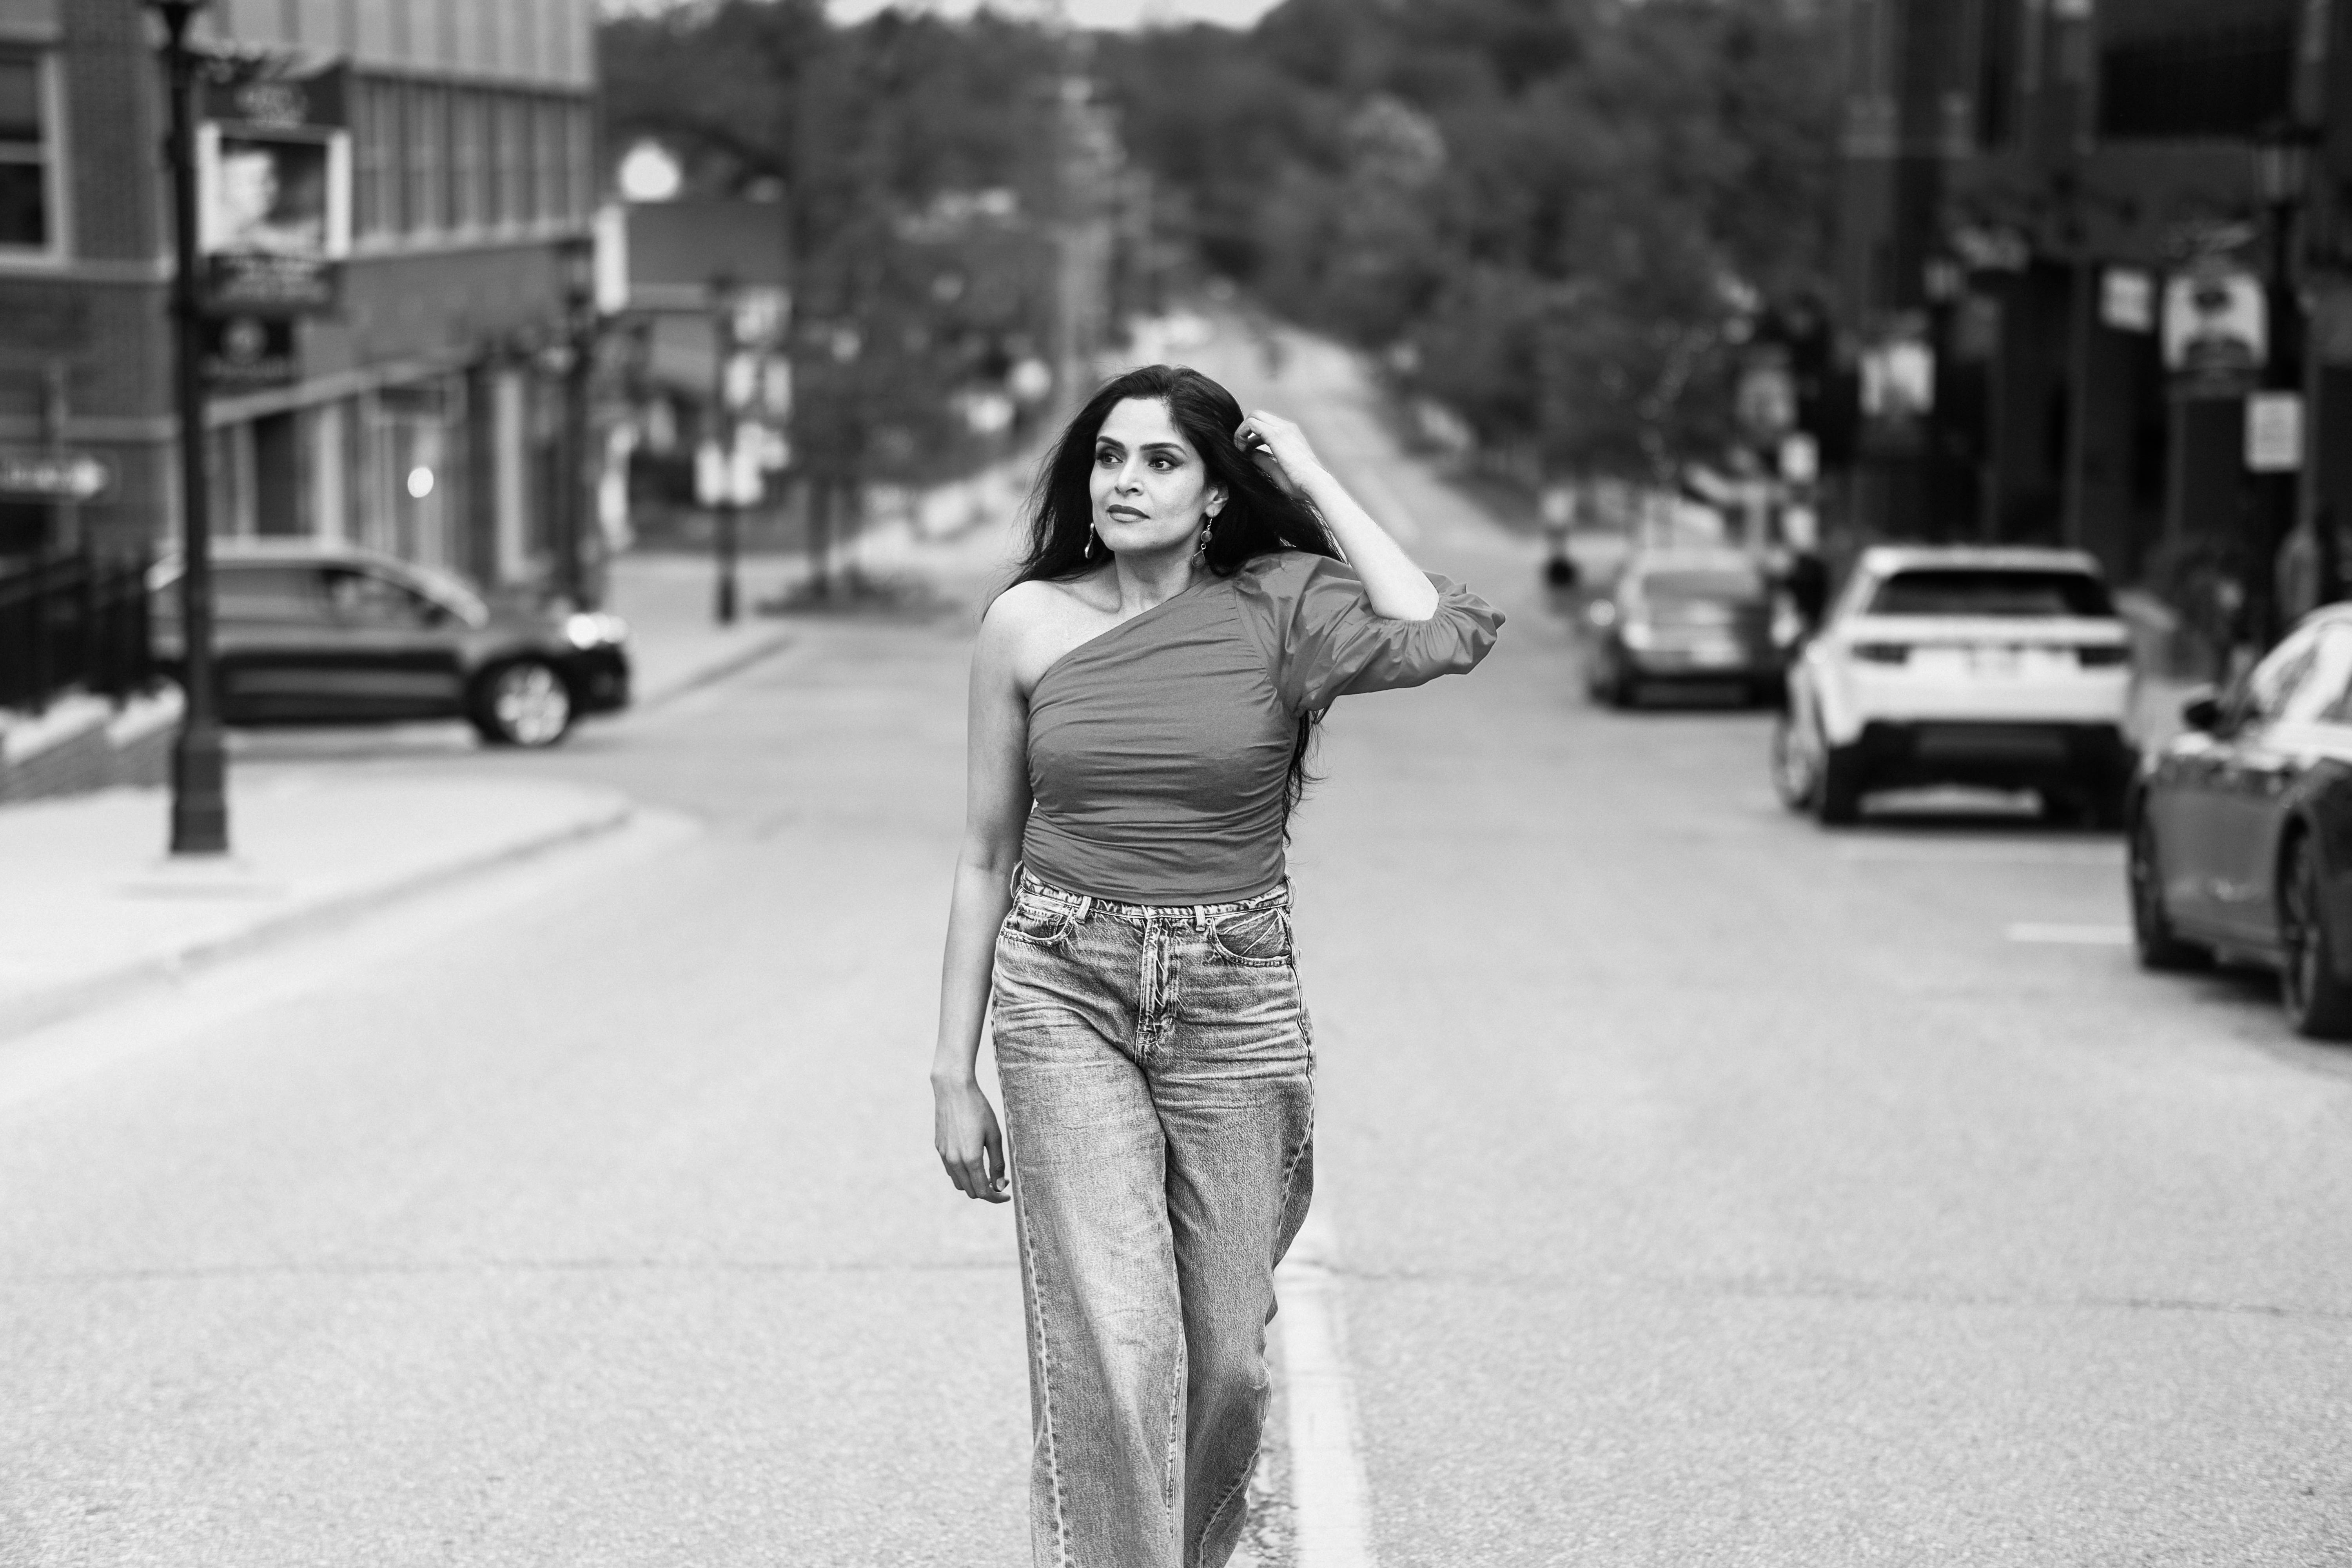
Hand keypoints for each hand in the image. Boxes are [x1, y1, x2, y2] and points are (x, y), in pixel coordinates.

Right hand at [933, 1076, 1009, 1202]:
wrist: (953, 1090)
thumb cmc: (978, 1109)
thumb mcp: (995, 1135)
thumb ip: (997, 1163)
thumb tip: (1000, 1185)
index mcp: (970, 1159)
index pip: (983, 1191)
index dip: (996, 1197)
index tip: (1007, 1195)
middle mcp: (954, 1161)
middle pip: (970, 1191)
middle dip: (986, 1192)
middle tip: (1001, 1181)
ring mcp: (944, 1155)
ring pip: (959, 1183)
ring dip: (973, 1184)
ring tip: (987, 1172)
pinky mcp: (939, 1148)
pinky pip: (951, 1170)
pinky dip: (963, 1174)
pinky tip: (973, 1161)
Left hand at [1234, 410, 1324, 495]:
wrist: (1314, 484)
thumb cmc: (1301, 483)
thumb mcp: (1278, 470)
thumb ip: (1264, 460)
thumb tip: (1250, 454)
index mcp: (1290, 434)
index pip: (1266, 424)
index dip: (1253, 435)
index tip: (1247, 451)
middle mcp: (1287, 427)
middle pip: (1258, 415)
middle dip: (1246, 429)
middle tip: (1242, 448)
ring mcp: (1282, 428)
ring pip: (1254, 416)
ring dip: (1242, 431)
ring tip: (1240, 449)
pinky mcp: (1275, 434)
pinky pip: (1251, 423)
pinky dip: (1241, 433)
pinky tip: (1241, 449)